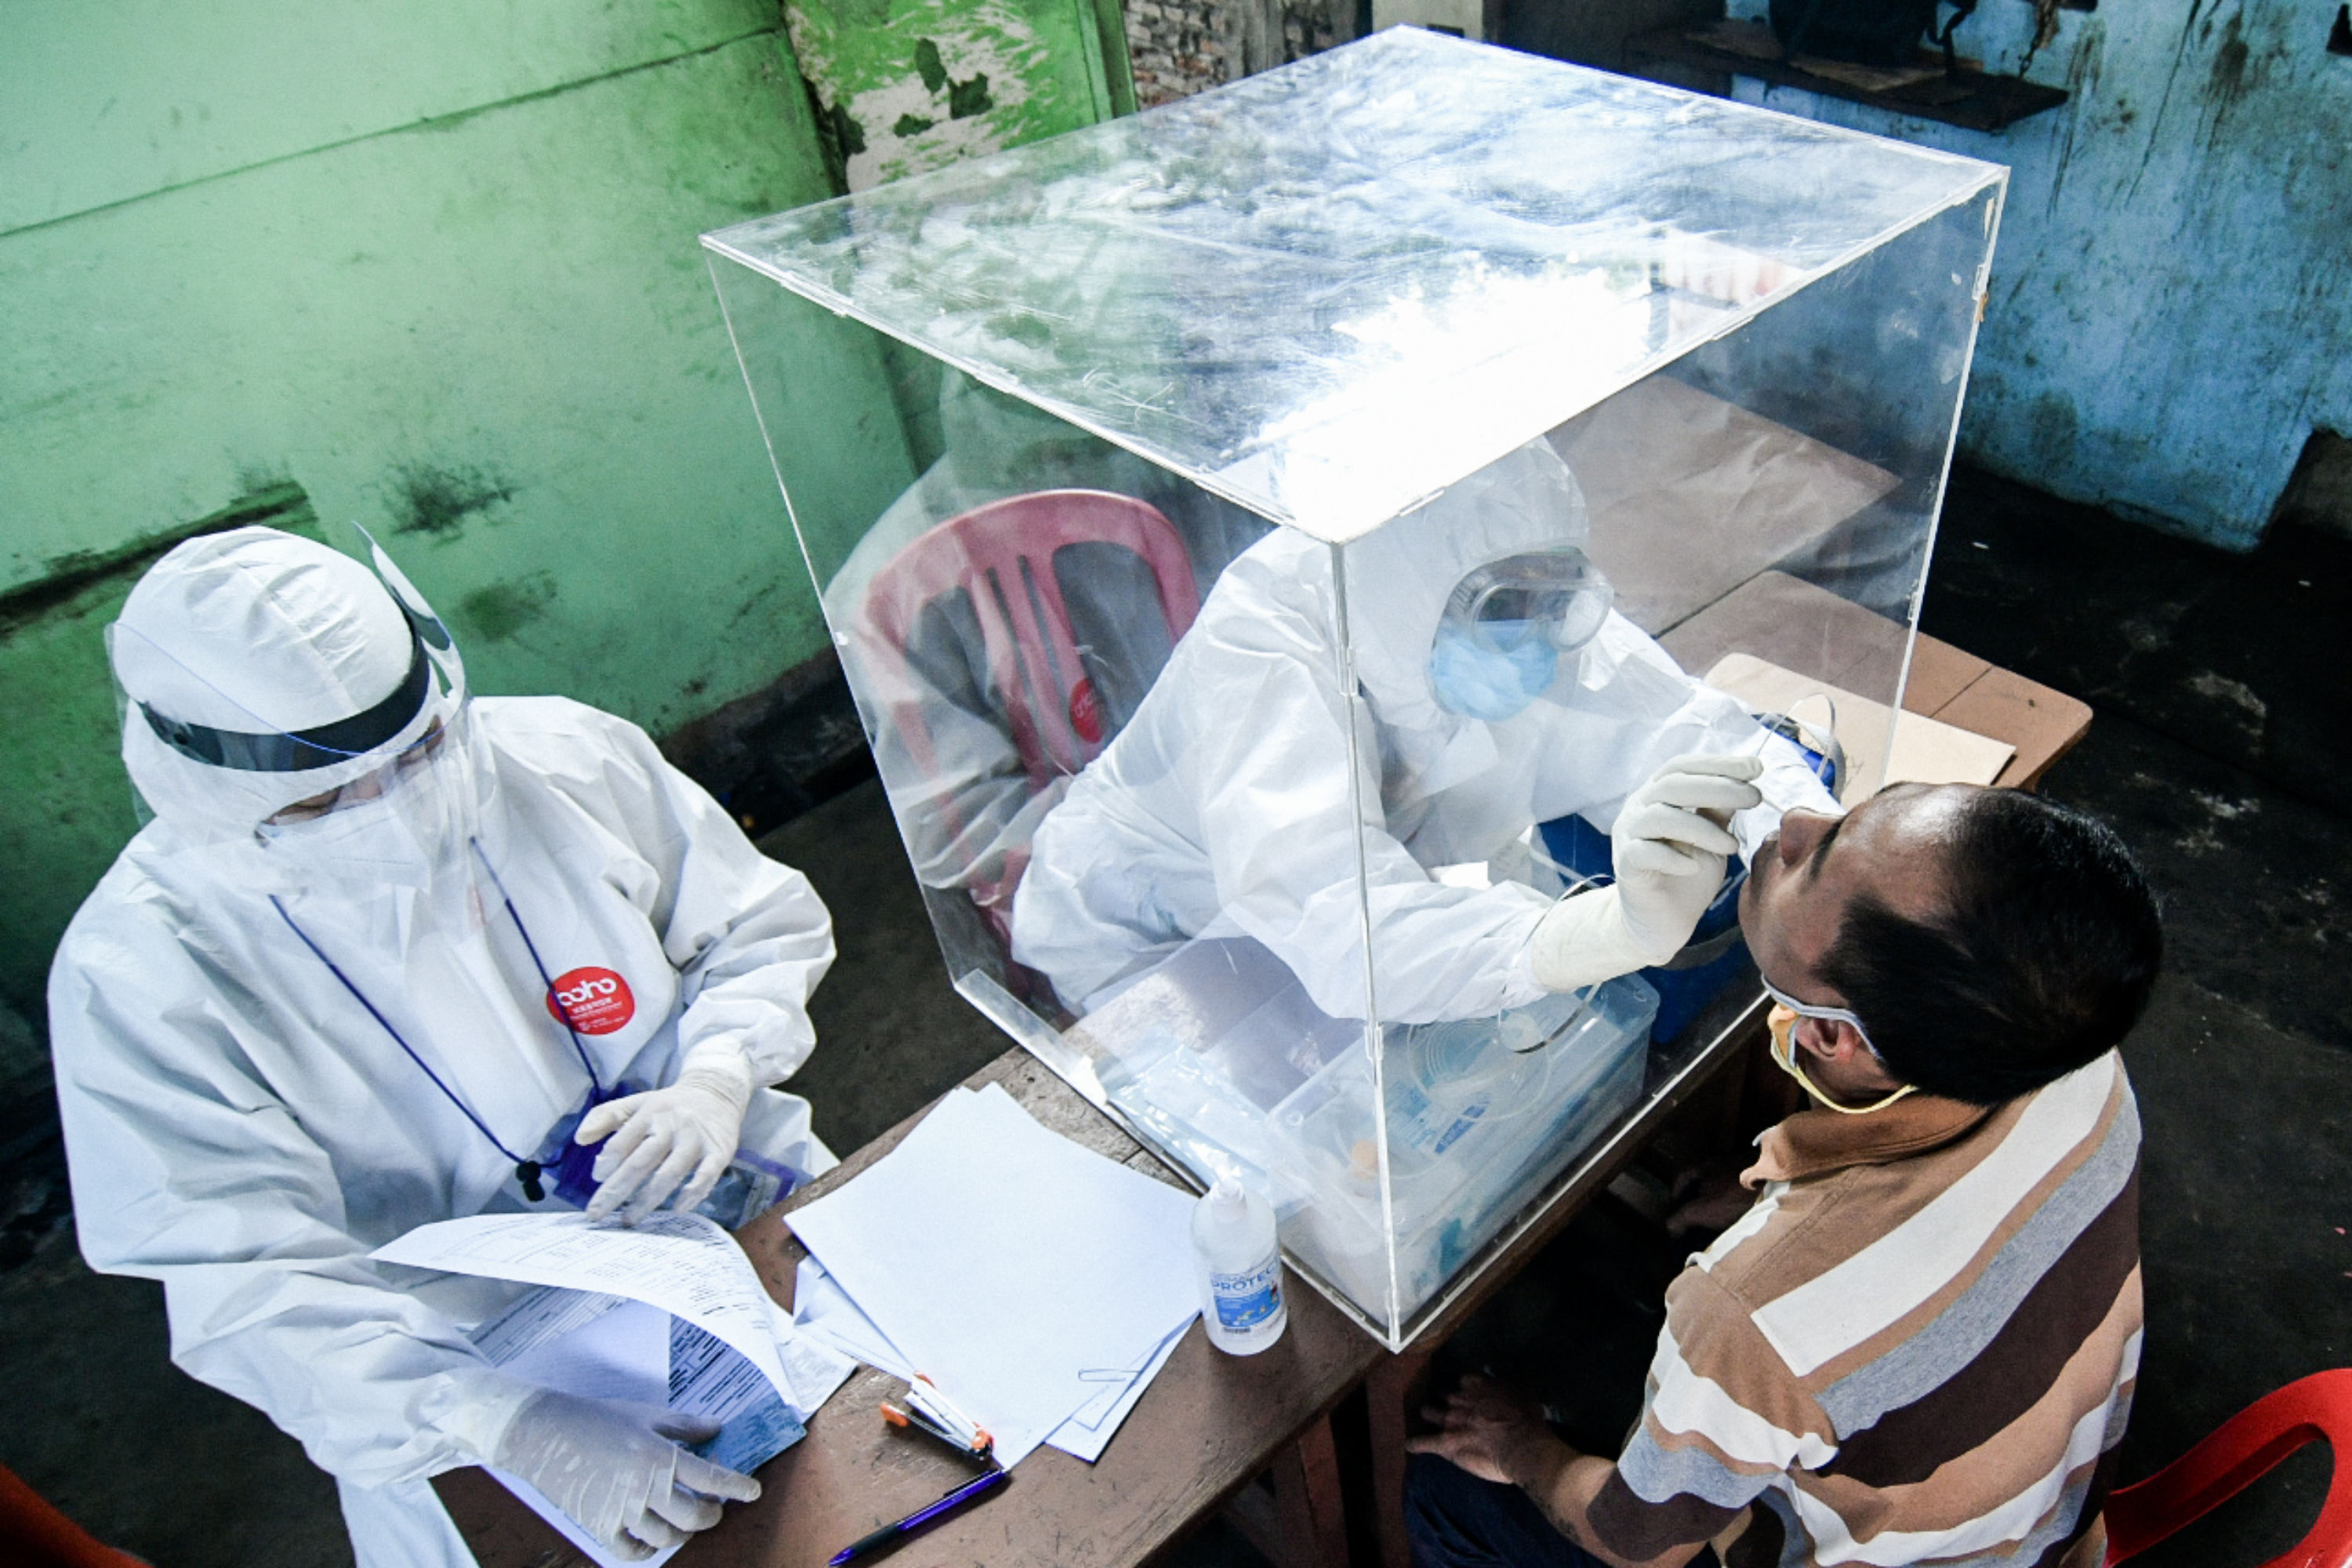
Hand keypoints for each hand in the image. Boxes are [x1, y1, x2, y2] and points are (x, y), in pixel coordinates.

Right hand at [489, 1389, 758, 1558]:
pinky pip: (632, 1550)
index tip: (753, 1491)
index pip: (712, 1478)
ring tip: (685, 1521)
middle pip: (694, 1516)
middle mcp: (645, 1488)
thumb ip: (686, 1426)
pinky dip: (647, 1548)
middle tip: (714, 1507)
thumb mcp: (647, 1416)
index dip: (737, 1487)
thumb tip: (717, 1430)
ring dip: (683, 1532)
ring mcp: (621, 1510)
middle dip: (711, 1514)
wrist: (547, 1433)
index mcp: (660, 1457)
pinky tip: (653, 1536)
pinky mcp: (599, 1525)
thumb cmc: (599, 1419)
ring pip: (667, 1537)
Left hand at [577, 1049, 752, 1221]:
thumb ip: (605, 1116)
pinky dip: (692, 1194)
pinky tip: (677, 1209)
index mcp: (650, 1112)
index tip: (598, 1179)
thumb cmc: (669, 1104)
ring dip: (647, 1200)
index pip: (623, 1140)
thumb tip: (579, 1139)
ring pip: (669, 1173)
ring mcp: (696, 1139)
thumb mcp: (636, 1102)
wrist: (717, 1090)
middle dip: (617, 1190)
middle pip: (641, 1161)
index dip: (608, 1161)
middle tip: (597, 1213)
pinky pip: (705, 1176)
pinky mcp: (719, 1151)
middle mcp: (673, 1124)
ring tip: (629, 1219)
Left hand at [1405, 1375, 1564, 1486]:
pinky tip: (1409, 1444)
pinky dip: (1416, 1443)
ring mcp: (1450, 1421)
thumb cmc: (1527, 1419)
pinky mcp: (1445, 1443)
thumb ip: (1514, 1385)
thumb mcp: (1525, 1391)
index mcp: (1478, 1385)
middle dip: (1446, 1400)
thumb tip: (1514, 1381)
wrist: (1520, 1445)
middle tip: (1448, 1405)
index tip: (1470, 1392)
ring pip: (1431, 1412)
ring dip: (1429, 1413)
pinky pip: (1424, 1442)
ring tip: (1426, 1415)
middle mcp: (1460, 1400)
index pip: (1466, 1381)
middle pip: (1446, 1395)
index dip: (1468, 1388)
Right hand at [1611, 753, 1760, 957]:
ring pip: (1659, 816)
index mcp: (1657, 795)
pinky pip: (1645, 852)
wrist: (1660, 923)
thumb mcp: (1712, 838)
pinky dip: (1673, 858)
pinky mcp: (1625, 866)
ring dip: (1702, 828)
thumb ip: (1719, 811)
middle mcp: (1637, 808)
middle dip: (1718, 787)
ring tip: (1732, 846)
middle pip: (1672, 785)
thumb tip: (1745, 780)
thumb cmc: (1688, 875)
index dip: (1718, 763)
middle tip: (1754, 797)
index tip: (1756, 767)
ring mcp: (1627, 836)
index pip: (1683, 767)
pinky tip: (1694, 867)